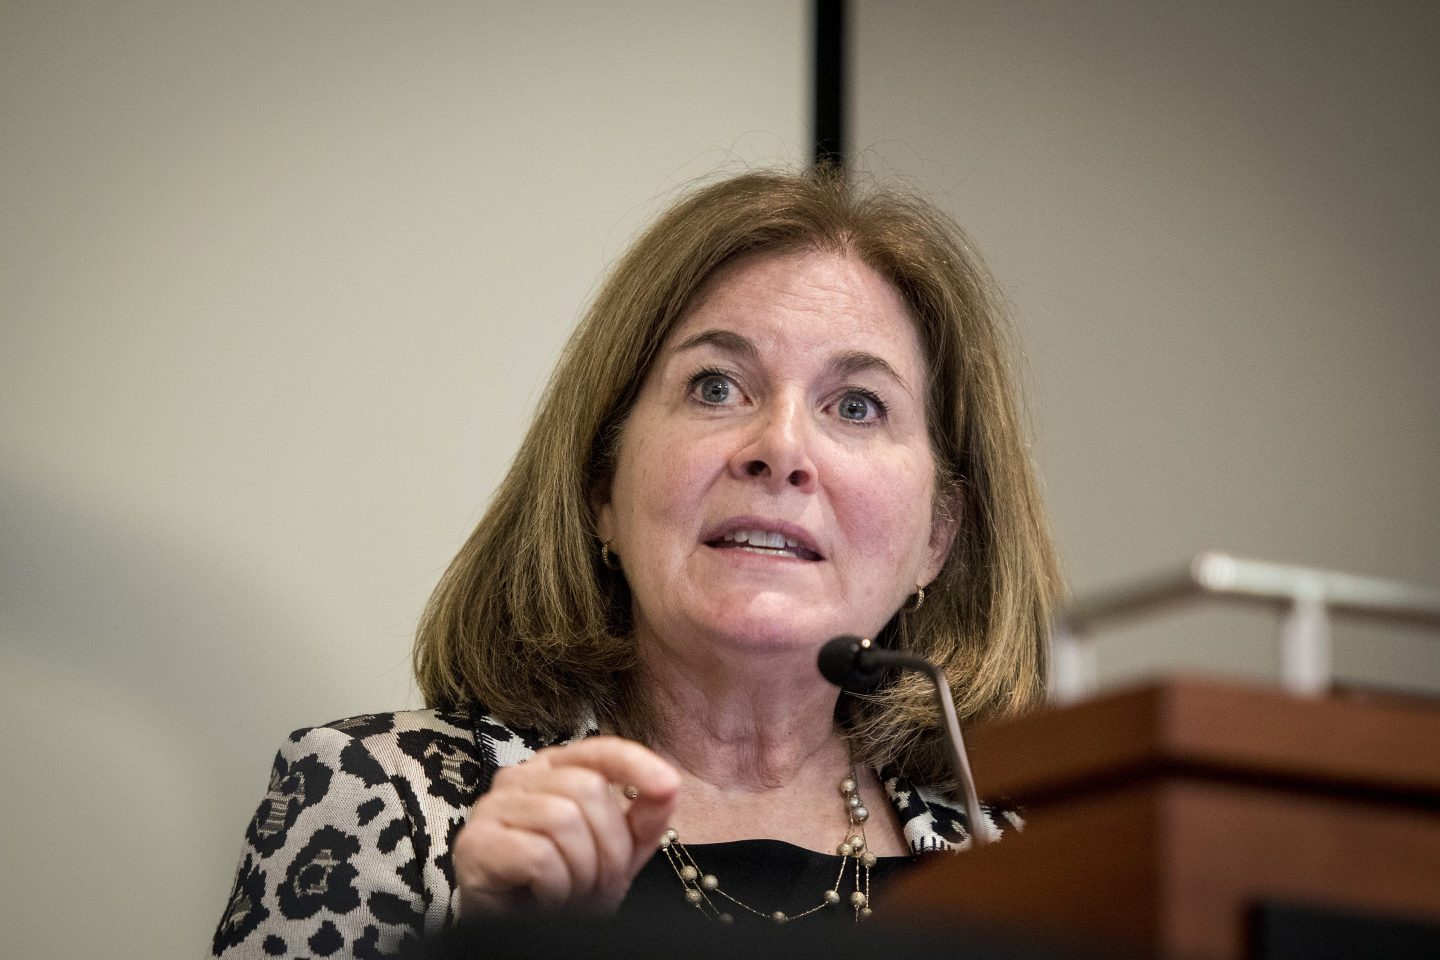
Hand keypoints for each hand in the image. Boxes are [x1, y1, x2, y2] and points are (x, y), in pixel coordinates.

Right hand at [454, 736, 679, 916]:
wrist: (518, 930)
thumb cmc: (562, 888)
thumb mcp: (616, 851)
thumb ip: (643, 817)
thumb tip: (669, 784)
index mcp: (554, 770)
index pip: (599, 750)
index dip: (635, 763)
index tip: (668, 784)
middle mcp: (519, 778)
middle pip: (588, 789)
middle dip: (609, 849)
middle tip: (598, 886)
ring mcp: (492, 807)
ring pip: (564, 819)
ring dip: (581, 872)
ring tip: (570, 894)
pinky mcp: (476, 843)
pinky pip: (539, 855)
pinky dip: (556, 887)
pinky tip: (546, 899)